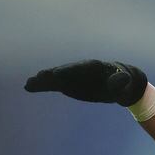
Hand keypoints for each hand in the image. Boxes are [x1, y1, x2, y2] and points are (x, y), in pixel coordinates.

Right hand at [24, 59, 147, 106]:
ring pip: (56, 77)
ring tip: (29, 83)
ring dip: (43, 80)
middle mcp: (81, 69)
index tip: (56, 74)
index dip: (68, 71)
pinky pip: (53, 84)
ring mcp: (73, 76)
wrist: (119, 83)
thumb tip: (120, 79)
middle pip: (65, 71)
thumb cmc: (123, 83)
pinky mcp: (68, 83)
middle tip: (38, 77)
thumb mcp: (124, 83)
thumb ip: (120, 81)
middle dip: (52, 74)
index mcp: (95, 67)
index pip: (80, 68)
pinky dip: (43, 85)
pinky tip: (30, 87)